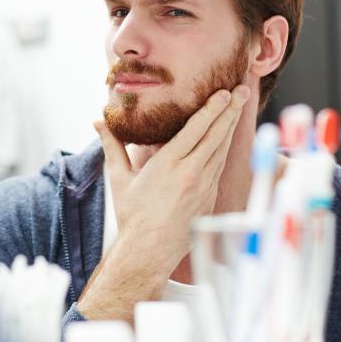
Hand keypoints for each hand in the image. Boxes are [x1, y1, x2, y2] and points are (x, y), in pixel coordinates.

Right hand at [77, 85, 249, 321]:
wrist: (148, 251)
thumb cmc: (132, 215)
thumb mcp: (119, 177)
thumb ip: (112, 145)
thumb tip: (98, 121)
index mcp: (168, 164)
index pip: (196, 129)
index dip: (212, 109)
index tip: (223, 92)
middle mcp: (190, 173)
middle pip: (216, 135)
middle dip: (230, 110)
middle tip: (242, 90)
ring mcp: (204, 187)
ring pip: (221, 150)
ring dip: (230, 127)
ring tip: (238, 107)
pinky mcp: (210, 200)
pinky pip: (219, 168)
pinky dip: (224, 149)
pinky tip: (226, 138)